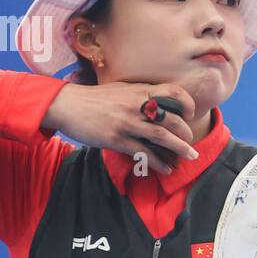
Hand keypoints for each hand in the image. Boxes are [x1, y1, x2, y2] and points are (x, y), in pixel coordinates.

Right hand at [43, 81, 198, 173]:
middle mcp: (136, 105)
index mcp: (139, 90)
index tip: (190, 114)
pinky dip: (158, 162)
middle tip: (190, 141)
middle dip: (186, 132)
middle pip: (172, 119)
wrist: (66, 105)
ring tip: (190, 156)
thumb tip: (157, 102)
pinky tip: (166, 168)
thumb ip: (139, 94)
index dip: (187, 103)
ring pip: (162, 137)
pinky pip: (144, 153)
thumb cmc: (93, 98)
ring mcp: (127, 123)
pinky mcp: (117, 140)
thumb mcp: (120, 89)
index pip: (174, 92)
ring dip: (180, 148)